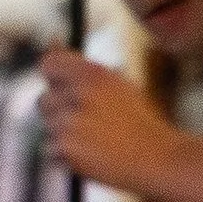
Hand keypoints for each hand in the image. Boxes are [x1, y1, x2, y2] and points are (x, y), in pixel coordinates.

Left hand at [39, 48, 182, 198]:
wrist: (158, 159)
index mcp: (95, 75)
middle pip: (43, 100)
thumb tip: (52, 42)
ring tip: (95, 143)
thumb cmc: (140, 122)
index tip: (56, 86)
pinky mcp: (66, 148)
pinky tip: (93, 158)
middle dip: (58, 113)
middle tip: (83, 123)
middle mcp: (80, 94)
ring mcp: (71, 122)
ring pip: (48, 128)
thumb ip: (83, 69)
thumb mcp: (118, 85)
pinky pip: (51, 151)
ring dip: (64, 137)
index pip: (50, 64)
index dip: (51, 77)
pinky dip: (67, 158)